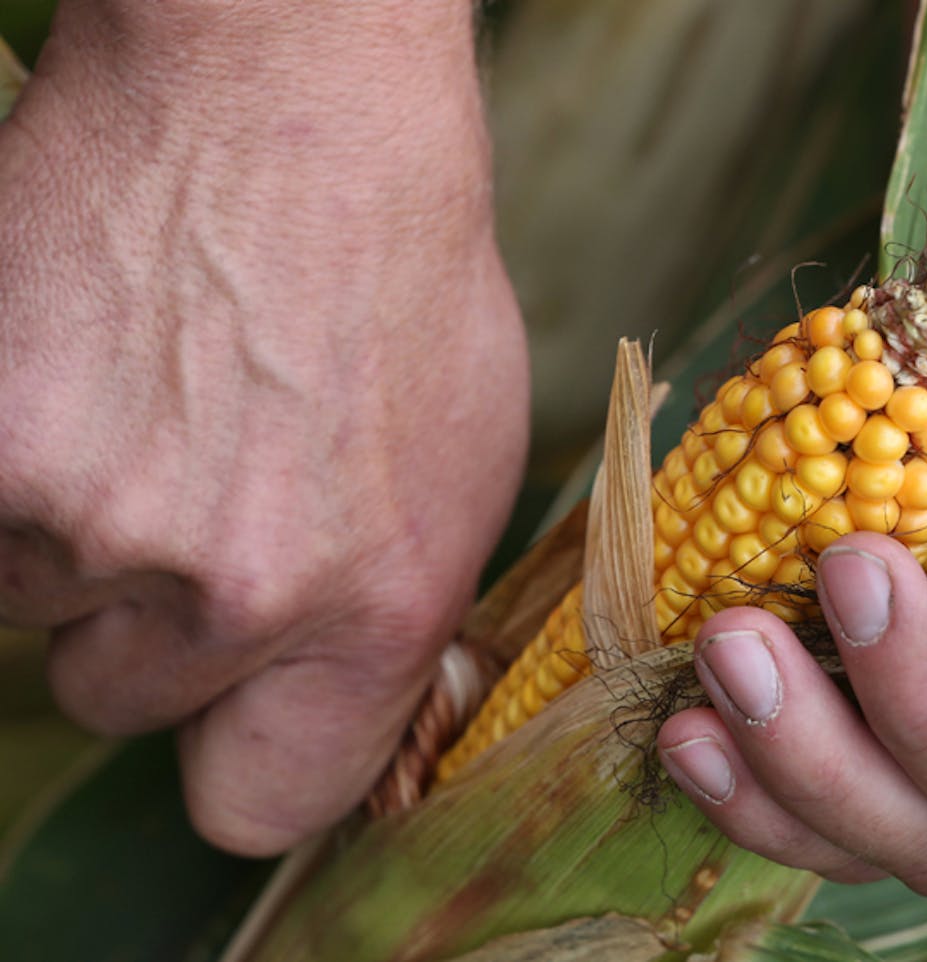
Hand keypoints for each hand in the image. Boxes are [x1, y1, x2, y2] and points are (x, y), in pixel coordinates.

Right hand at [0, 1, 526, 854]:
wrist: (292, 104)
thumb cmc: (401, 277)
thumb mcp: (462, 468)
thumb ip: (391, 613)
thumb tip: (341, 702)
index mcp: (374, 610)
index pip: (261, 807)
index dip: (239, 758)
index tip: (238, 709)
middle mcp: (234, 593)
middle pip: (121, 699)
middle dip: (148, 618)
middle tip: (195, 489)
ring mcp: (94, 522)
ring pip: (36, 602)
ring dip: (78, 531)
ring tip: (152, 403)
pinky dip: (12, 469)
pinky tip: (85, 377)